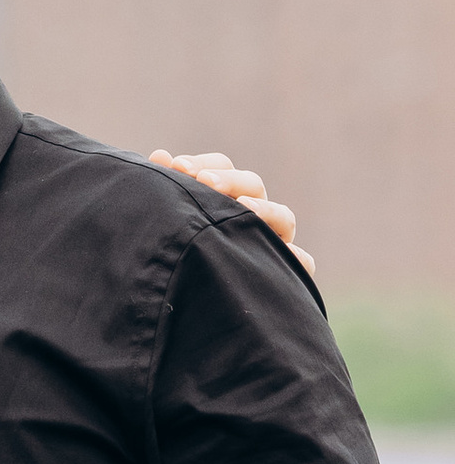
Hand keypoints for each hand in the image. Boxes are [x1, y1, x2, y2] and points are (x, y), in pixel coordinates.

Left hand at [151, 150, 315, 277]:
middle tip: (204, 181)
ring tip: (245, 207)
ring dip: (265, 210)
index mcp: (224, 196)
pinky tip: (282, 255)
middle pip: (253, 185)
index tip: (177, 166)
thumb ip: (167, 187)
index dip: (204, 163)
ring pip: (283, 217)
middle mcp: (251, 214)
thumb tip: (161, 156)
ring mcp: (271, 240)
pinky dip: (297, 258)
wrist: (187, 308)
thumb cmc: (175, 253)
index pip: (222, 168)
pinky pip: (302, 263)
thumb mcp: (169, 219)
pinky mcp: (282, 271)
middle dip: (229, 180)